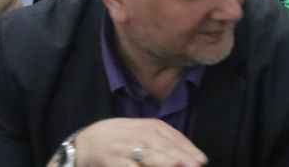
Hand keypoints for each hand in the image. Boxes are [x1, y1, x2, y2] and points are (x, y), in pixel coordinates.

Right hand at [55, 118, 207, 166]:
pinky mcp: (114, 162)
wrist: (86, 143)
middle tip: (196, 165)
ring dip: (164, 163)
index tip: (202, 161)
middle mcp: (139, 134)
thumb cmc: (120, 139)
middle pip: (163, 147)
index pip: (173, 137)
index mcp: (150, 126)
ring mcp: (126, 148)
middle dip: (180, 158)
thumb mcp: (143, 133)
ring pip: (149, 157)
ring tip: (178, 166)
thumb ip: (165, 142)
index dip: (188, 150)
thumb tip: (191, 157)